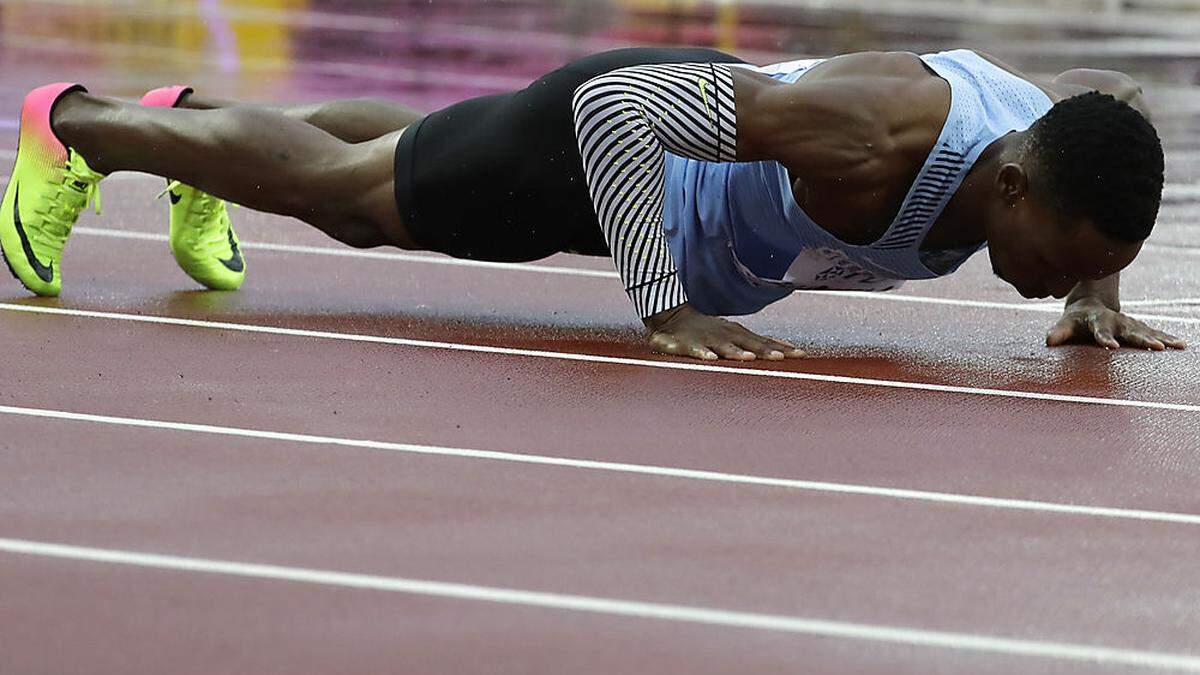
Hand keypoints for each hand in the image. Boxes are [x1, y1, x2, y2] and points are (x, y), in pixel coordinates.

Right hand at [643, 303, 805, 360]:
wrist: (673, 317)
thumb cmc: (708, 329)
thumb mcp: (733, 334)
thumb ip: (757, 343)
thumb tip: (784, 349)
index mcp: (738, 334)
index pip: (765, 341)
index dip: (782, 348)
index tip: (802, 355)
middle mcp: (726, 335)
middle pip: (750, 343)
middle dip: (766, 350)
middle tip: (782, 357)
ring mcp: (708, 339)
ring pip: (724, 346)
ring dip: (736, 352)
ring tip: (749, 359)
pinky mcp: (687, 344)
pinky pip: (696, 350)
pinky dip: (703, 353)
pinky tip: (710, 360)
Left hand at [1046, 297, 1186, 350]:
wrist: (1091, 303)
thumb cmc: (1076, 319)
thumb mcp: (1065, 324)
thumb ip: (1059, 332)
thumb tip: (1049, 341)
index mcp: (1098, 320)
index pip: (1100, 330)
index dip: (1105, 338)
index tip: (1112, 346)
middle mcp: (1117, 321)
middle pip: (1130, 331)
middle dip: (1143, 339)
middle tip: (1155, 347)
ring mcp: (1130, 323)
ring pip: (1147, 332)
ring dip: (1161, 339)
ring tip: (1175, 347)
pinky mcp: (1138, 326)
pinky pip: (1154, 333)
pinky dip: (1167, 338)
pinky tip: (1181, 345)